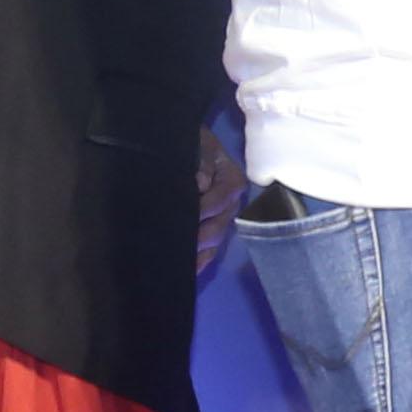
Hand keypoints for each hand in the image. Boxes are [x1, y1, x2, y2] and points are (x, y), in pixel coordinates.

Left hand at [195, 126, 243, 274]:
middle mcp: (232, 201)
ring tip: (182, 264)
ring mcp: (222, 217)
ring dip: (200, 252)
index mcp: (231, 179)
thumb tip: (201, 182)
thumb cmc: (193, 142)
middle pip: (220, 224)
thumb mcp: (197, 142)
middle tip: (180, 245)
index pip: (223, 196)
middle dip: (201, 236)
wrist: (185, 144)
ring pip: (215, 240)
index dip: (206, 207)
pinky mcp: (211, 227)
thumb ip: (201, 160)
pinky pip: (210, 248)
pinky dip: (200, 259)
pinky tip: (189, 269)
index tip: (191, 213)